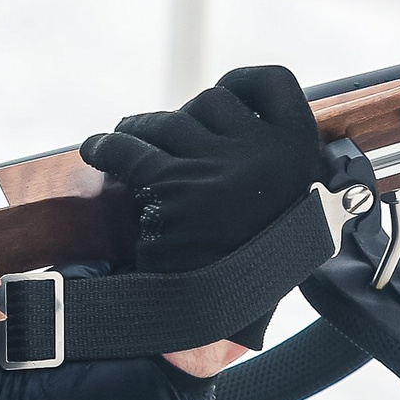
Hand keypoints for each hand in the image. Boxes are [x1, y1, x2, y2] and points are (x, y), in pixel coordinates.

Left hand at [80, 64, 321, 351]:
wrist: (224, 316)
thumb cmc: (250, 262)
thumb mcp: (285, 205)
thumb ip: (268, 161)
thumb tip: (223, 113)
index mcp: (301, 152)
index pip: (276, 82)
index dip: (246, 83)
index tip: (228, 92)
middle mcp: (263, 152)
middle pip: (210, 102)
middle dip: (184, 120)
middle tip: (170, 142)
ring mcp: (216, 166)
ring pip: (165, 122)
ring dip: (141, 132)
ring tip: (128, 144)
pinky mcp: (172, 184)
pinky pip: (128, 148)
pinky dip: (106, 147)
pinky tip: (98, 150)